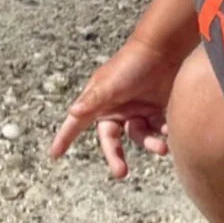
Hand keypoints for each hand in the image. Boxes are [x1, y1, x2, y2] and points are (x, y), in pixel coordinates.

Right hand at [49, 36, 185, 179]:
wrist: (162, 50)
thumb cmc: (131, 65)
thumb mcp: (110, 84)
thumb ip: (93, 100)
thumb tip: (72, 113)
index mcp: (99, 103)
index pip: (77, 124)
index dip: (65, 138)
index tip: (54, 155)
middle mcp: (116, 110)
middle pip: (112, 141)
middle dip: (115, 157)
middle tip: (120, 172)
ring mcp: (136, 111)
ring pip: (139, 136)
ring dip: (149, 143)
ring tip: (162, 147)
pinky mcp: (156, 111)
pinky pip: (157, 130)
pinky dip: (163, 132)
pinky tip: (170, 130)